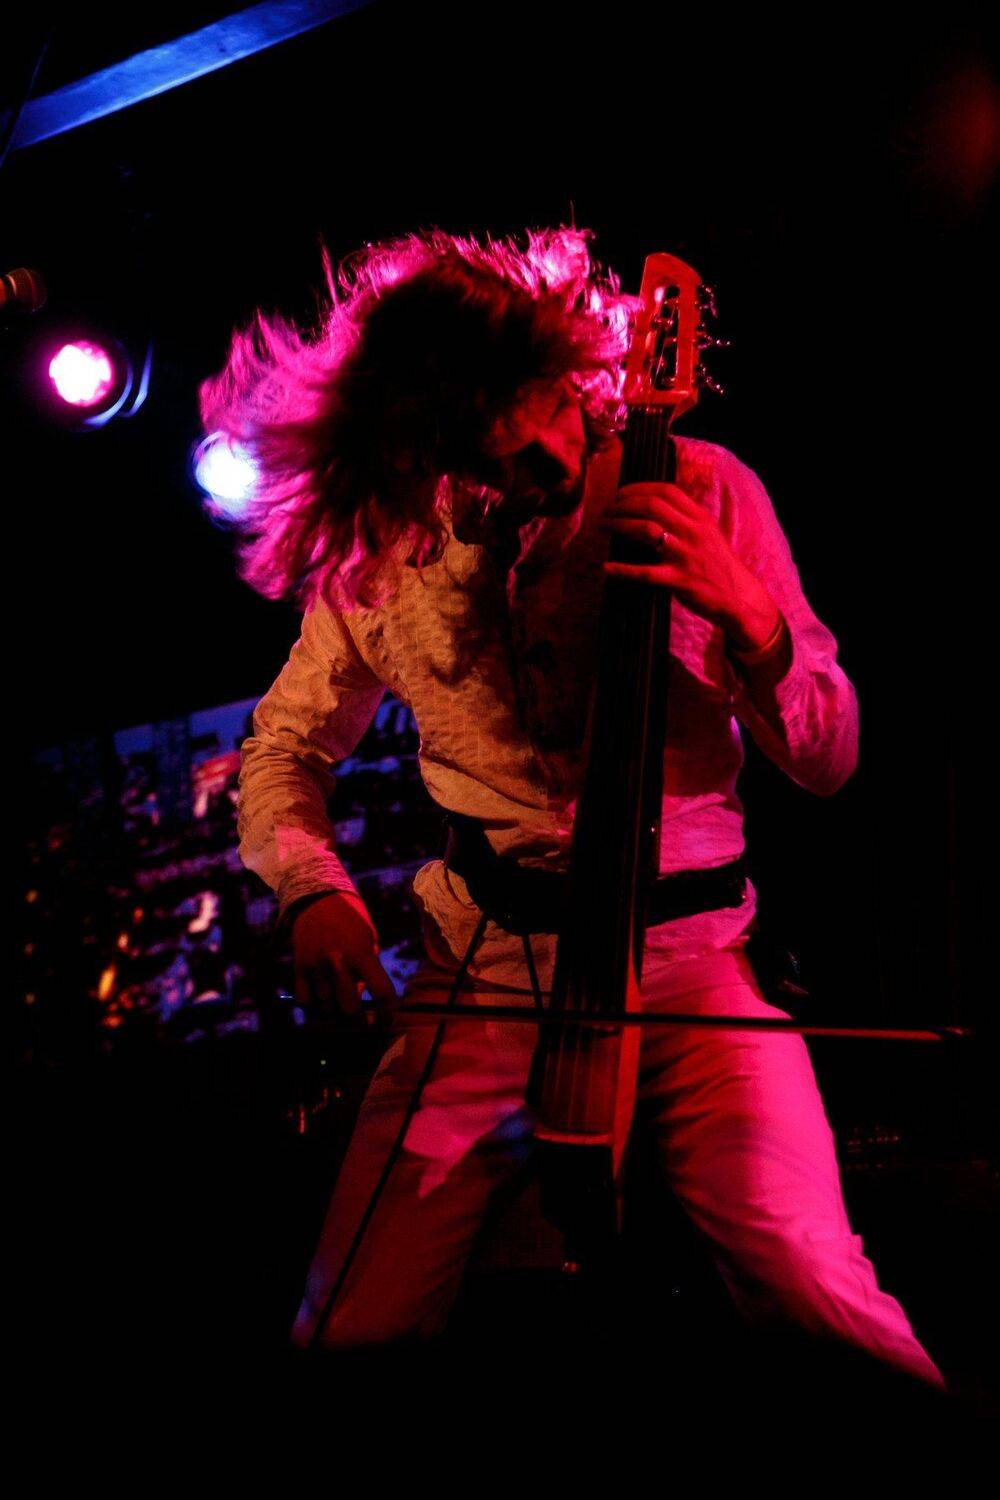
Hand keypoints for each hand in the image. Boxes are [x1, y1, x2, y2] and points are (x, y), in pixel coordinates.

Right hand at [291, 891, 397, 1017]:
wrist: (319, 897)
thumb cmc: (351, 919)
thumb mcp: (368, 938)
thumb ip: (368, 969)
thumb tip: (360, 997)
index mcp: (362, 954)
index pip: (381, 992)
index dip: (387, 1010)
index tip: (386, 1017)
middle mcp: (339, 962)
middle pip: (349, 1008)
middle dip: (355, 1010)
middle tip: (355, 1003)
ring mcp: (317, 965)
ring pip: (326, 1006)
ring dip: (332, 1004)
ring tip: (335, 989)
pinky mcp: (299, 965)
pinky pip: (304, 1000)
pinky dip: (312, 1001)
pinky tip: (318, 990)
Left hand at [599, 482, 780, 650]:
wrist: (738, 597)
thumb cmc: (718, 565)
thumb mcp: (708, 533)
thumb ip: (686, 517)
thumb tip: (655, 506)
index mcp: (699, 518)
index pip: (666, 491)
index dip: (638, 488)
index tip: (620, 493)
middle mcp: (692, 531)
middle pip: (651, 505)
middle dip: (622, 505)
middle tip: (606, 512)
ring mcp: (685, 555)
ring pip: (645, 531)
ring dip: (618, 526)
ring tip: (603, 528)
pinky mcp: (679, 580)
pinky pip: (645, 573)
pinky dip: (623, 569)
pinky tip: (606, 567)